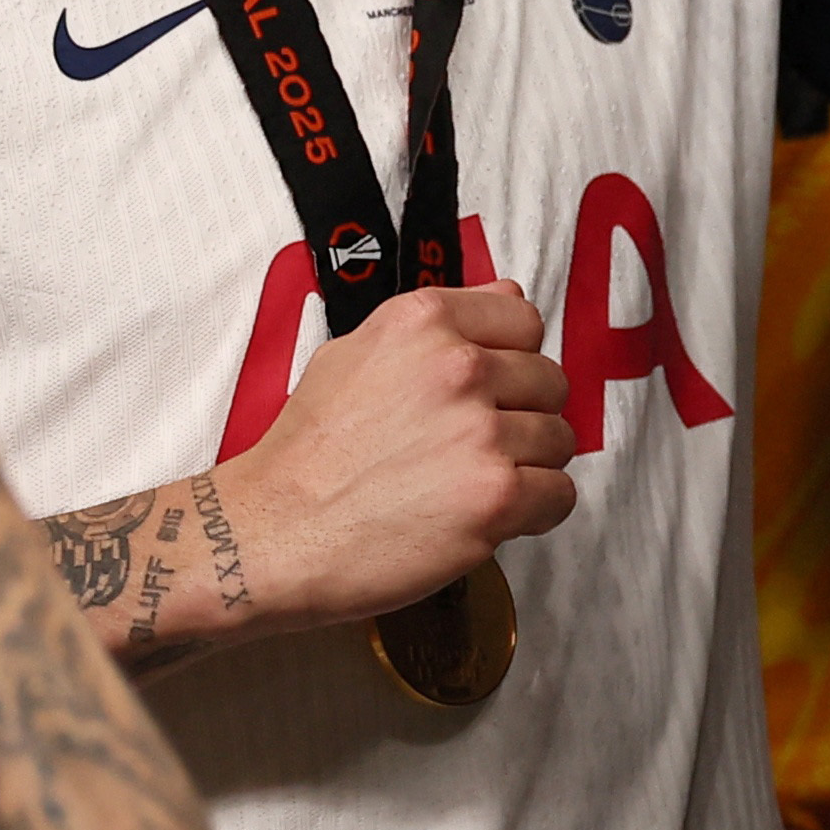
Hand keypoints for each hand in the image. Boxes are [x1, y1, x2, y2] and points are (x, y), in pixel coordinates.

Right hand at [217, 284, 581, 623]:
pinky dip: (532, 512)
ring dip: (527, 466)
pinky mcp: (496, 496)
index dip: (510, 360)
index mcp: (423, 321)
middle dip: (521, 415)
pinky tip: (485, 516)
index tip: (484, 390)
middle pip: (549, 382)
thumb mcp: (353, 355)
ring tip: (468, 484)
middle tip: (469, 449)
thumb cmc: (306, 456)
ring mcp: (481, 431)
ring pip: (559, 440)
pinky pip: (560, 495)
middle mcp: (459, 366)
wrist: (269, 534)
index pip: (523, 320)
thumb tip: (508, 295)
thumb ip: (437, 327)